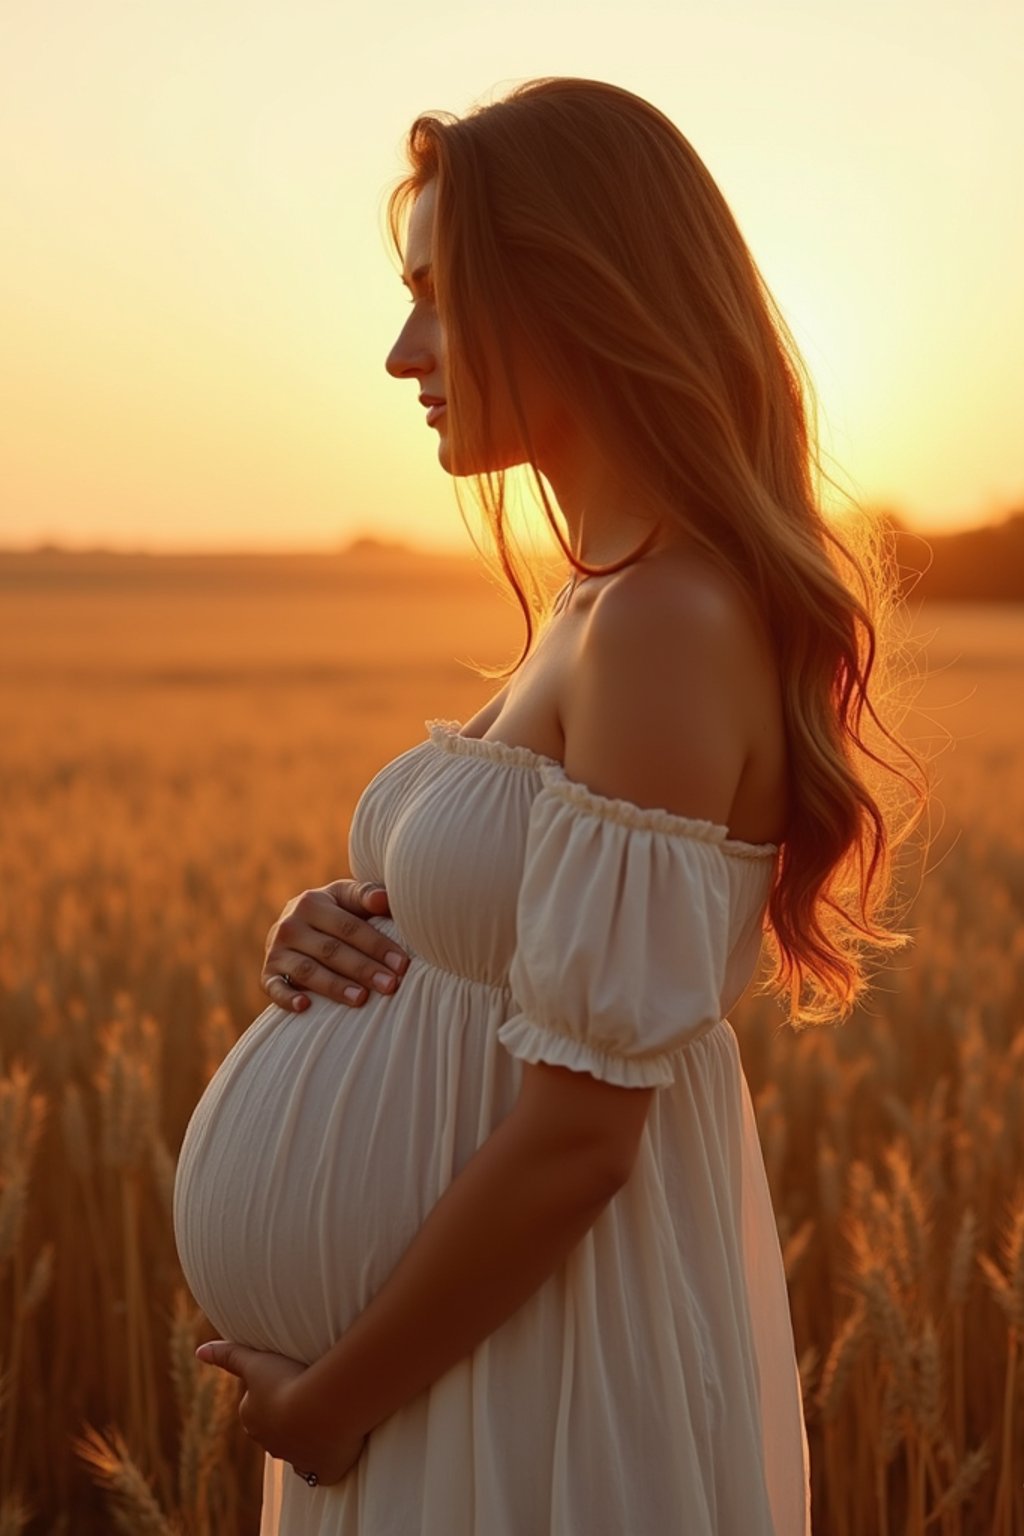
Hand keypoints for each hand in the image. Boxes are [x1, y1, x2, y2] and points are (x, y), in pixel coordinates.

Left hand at [195, 1339, 367, 1485]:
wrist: (321, 1409)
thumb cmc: (288, 1381)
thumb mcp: (256, 1361)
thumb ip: (229, 1356)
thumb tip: (199, 1351)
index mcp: (253, 1420)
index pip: (256, 1407)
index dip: (272, 1392)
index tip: (289, 1378)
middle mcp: (271, 1444)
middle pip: (278, 1429)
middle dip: (288, 1417)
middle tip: (310, 1394)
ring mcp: (298, 1460)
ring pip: (300, 1449)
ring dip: (309, 1437)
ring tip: (327, 1414)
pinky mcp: (324, 1472)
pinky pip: (324, 1468)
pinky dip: (327, 1459)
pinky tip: (337, 1444)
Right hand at [263, 879, 409, 1013]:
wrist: (295, 925)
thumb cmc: (335, 913)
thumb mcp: (346, 897)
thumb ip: (366, 895)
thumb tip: (384, 899)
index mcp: (312, 902)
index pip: (349, 927)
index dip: (377, 946)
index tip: (402, 964)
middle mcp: (290, 924)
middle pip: (331, 950)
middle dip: (363, 969)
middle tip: (390, 985)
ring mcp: (276, 950)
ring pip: (308, 971)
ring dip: (334, 986)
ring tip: (361, 999)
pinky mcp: (267, 974)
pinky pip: (275, 988)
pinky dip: (287, 998)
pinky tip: (305, 1007)